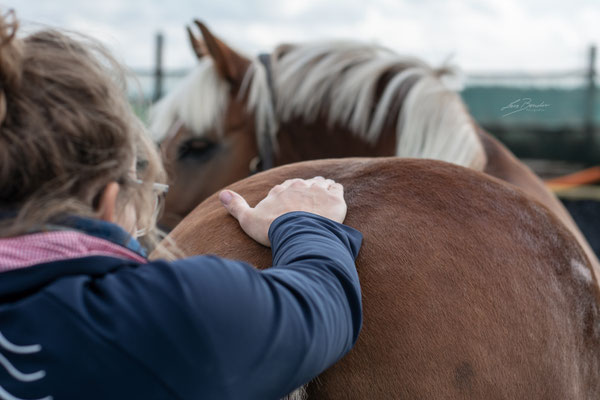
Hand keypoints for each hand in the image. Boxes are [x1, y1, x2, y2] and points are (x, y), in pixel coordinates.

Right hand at [219, 177, 346, 246]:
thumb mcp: (248, 220)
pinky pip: (337, 188)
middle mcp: (298, 186)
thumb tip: (222, 194)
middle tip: (307, 208)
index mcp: (279, 190)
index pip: (285, 188)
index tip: (289, 208)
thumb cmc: (272, 230)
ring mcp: (317, 190)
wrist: (298, 235)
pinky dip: (336, 193)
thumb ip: (236, 206)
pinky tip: (334, 203)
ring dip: (321, 190)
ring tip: (322, 204)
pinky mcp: (334, 198)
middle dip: (305, 193)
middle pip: (303, 185)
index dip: (287, 196)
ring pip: (321, 184)